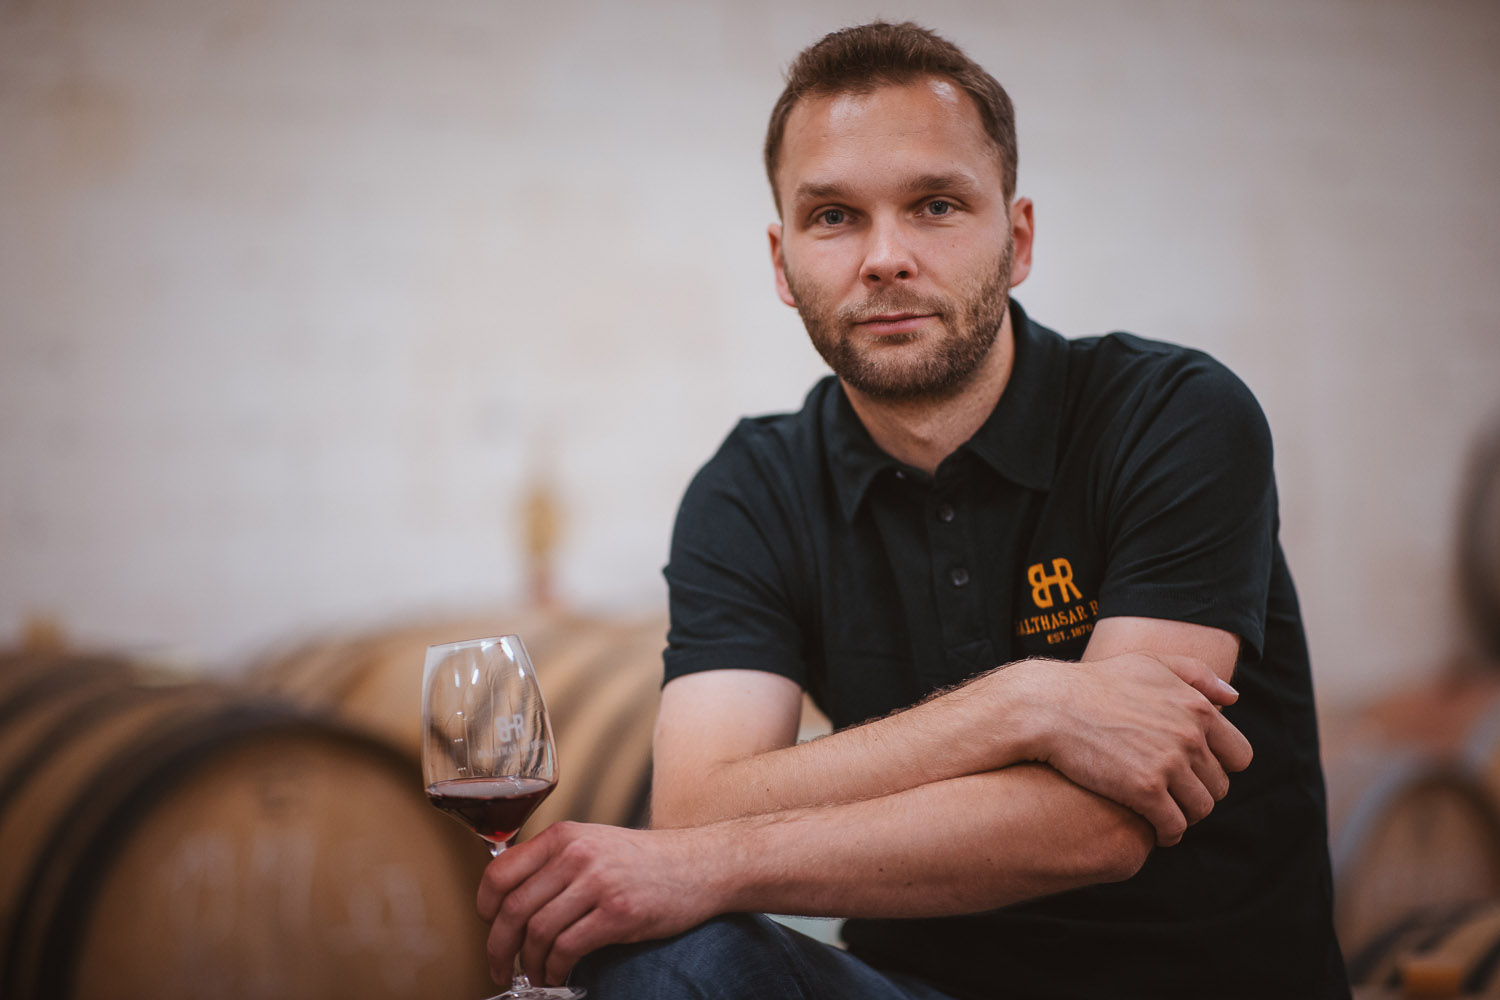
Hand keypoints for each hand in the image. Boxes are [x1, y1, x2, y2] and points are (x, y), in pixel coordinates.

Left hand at [476, 822, 721, 987]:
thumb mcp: (594, 843)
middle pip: (514, 909)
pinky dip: (556, 969)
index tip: (488, 925)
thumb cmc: (645, 860)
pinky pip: (568, 949)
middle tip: (499, 966)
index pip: (501, 871)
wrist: (699, 865)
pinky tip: (559, 975)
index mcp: (564, 836)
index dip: (485, 906)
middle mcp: (577, 855)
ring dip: (529, 964)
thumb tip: (512, 897)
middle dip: (500, 947)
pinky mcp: (619, 913)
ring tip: (534, 976)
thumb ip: (555, 861)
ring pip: (538, 933)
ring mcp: (598, 883)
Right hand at [1009, 653, 1252, 846]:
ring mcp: (1168, 764)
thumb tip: (1233, 698)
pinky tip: (1154, 830)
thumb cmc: (1095, 684)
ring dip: (1184, 815)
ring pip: (1199, 809)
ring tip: (1163, 814)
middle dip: (1198, 792)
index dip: (1219, 767)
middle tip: (1173, 795)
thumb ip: (1196, 674)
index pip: (1239, 756)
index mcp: (1197, 708)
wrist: (1049, 707)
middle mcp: (1190, 735)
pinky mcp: (1144, 790)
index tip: (1194, 771)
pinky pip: (1173, 826)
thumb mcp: (1149, 663)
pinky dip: (1167, 833)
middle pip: (1219, 786)